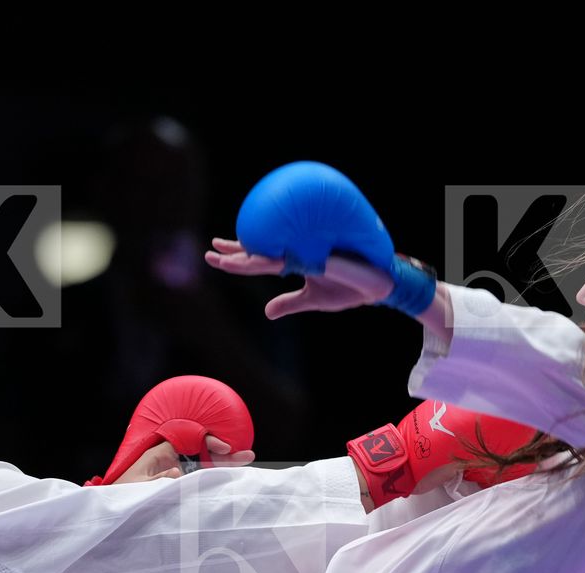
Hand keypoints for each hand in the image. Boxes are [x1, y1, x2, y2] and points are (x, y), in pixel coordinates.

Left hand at [108, 434, 255, 483]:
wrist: (113, 509)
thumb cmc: (122, 493)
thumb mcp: (138, 486)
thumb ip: (158, 479)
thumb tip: (176, 472)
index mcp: (160, 453)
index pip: (190, 439)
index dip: (208, 442)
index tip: (225, 448)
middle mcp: (170, 459)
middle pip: (202, 452)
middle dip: (224, 454)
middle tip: (247, 456)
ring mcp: (174, 472)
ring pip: (203, 465)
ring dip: (223, 465)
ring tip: (245, 462)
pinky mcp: (176, 485)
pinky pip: (198, 479)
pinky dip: (214, 478)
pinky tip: (229, 478)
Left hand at [205, 238, 392, 319]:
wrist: (374, 287)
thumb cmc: (346, 290)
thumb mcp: (312, 300)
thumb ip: (289, 304)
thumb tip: (266, 312)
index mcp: (293, 262)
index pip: (259, 258)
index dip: (238, 256)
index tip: (216, 257)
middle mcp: (296, 254)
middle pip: (258, 250)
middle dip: (233, 250)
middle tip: (210, 247)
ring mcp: (305, 254)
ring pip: (269, 254)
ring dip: (245, 255)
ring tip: (222, 254)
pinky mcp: (317, 260)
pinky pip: (292, 260)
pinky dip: (274, 259)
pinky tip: (256, 258)